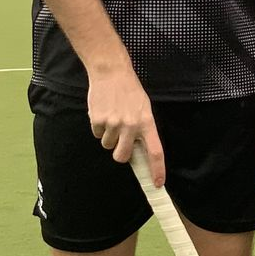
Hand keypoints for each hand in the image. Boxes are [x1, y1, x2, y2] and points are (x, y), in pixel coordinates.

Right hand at [88, 67, 163, 184]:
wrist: (111, 72)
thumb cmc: (130, 91)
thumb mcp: (143, 108)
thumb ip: (142, 129)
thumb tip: (138, 151)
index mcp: (147, 123)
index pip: (155, 152)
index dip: (157, 170)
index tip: (157, 184)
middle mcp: (131, 125)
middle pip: (121, 157)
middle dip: (119, 153)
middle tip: (120, 141)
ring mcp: (113, 123)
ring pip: (107, 145)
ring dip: (109, 135)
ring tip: (113, 116)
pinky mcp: (98, 120)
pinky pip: (96, 134)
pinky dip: (99, 126)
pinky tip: (103, 111)